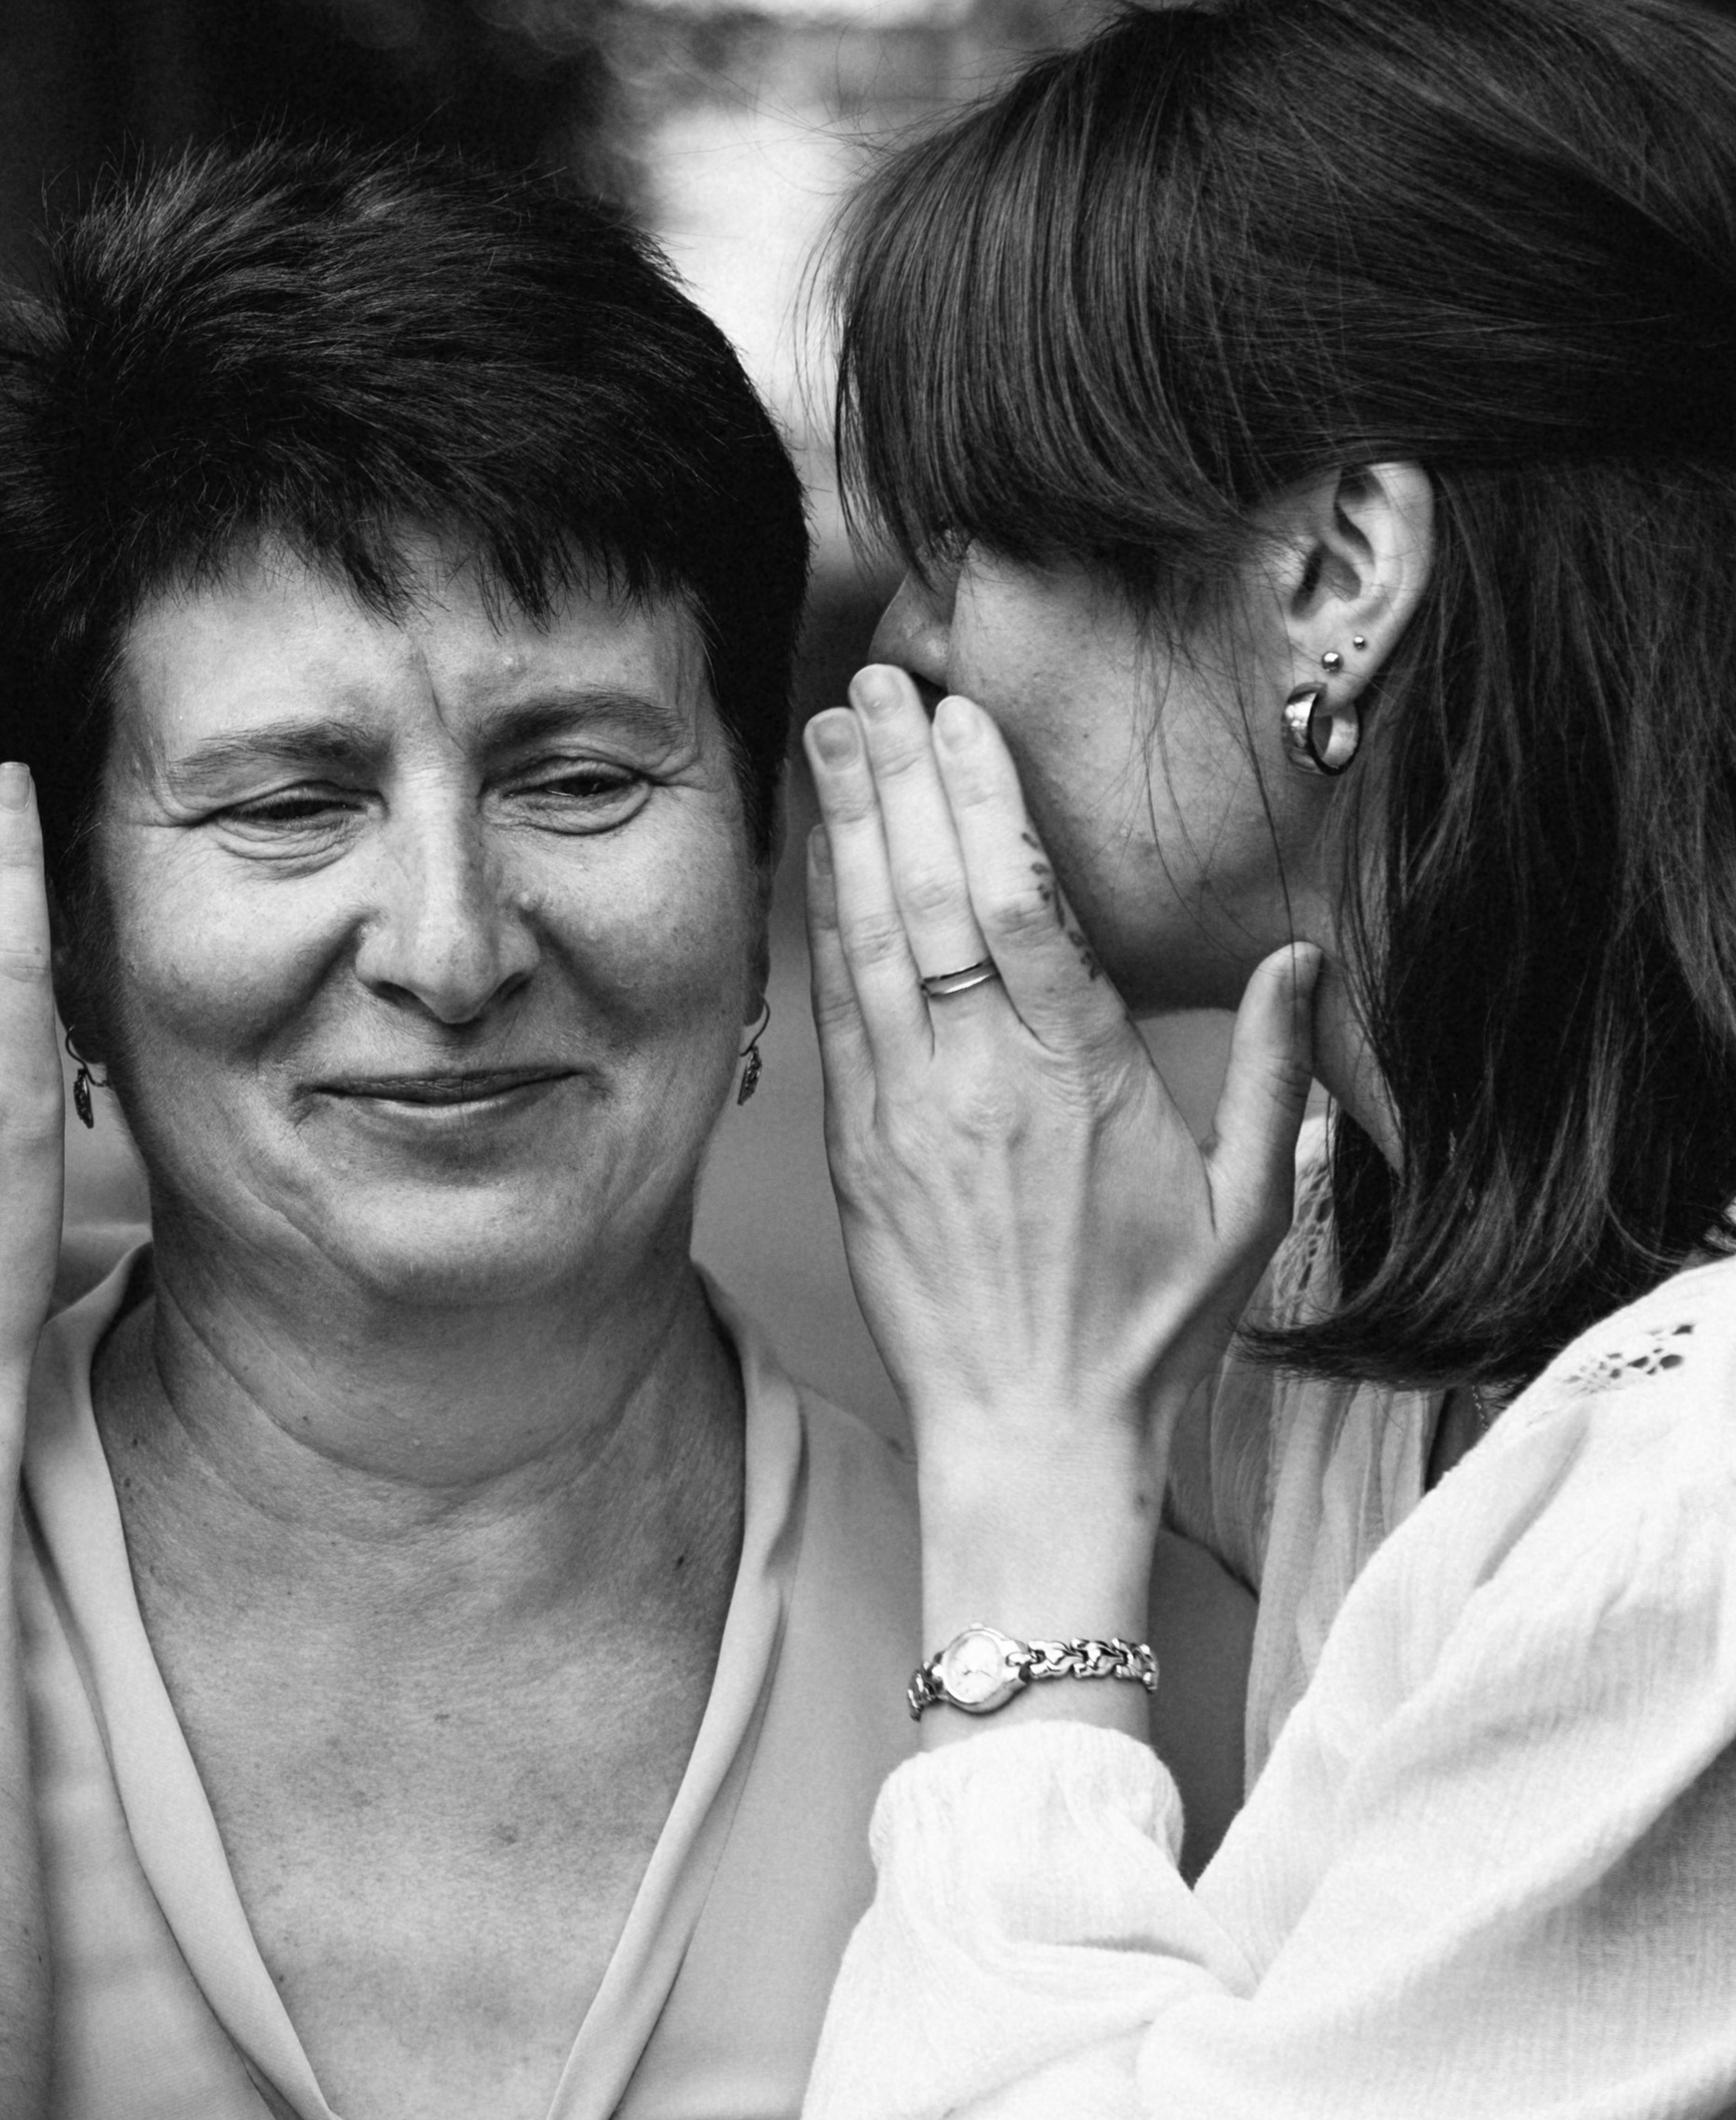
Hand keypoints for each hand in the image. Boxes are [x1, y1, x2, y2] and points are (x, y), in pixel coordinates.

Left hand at [804, 667, 1317, 1508]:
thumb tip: (1299, 956)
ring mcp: (906, 1111)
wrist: (1033, 1436)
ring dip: (848, 824)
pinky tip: (819, 849)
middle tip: (873, 683)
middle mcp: (982, 1080)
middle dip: (899, 777)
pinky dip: (821, 918)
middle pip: (929, 896)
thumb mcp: (1247, 1202)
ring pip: (866, 938)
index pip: (1022, 907)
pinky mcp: (855, 1147)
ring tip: (831, 730)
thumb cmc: (1149, 1326)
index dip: (984, 800)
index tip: (960, 717)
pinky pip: (833, 1007)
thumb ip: (1269, 1070)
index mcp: (1080, 1079)